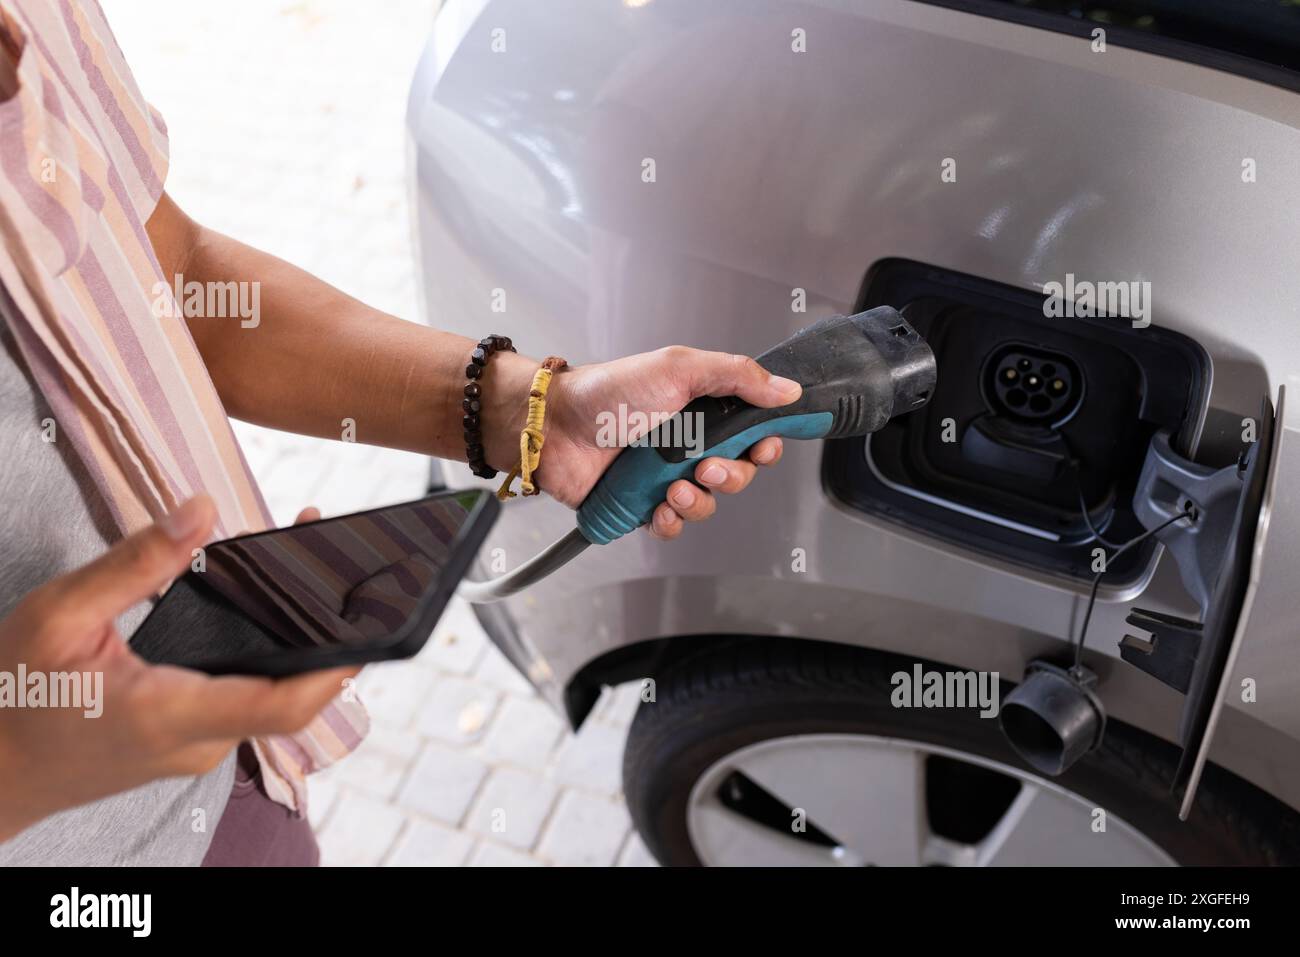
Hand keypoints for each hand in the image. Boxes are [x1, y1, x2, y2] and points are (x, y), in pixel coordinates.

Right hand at [0, 496, 356, 841]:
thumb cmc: (13, 695)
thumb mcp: (57, 616)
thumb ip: (134, 564)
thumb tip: (200, 509)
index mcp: (170, 713)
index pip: (283, 705)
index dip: (336, 667)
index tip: (366, 620)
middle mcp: (199, 740)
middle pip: (291, 691)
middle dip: (324, 627)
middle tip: (326, 551)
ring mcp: (201, 747)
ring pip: (272, 693)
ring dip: (297, 636)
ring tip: (302, 561)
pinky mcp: (195, 740)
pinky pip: (248, 697)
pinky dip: (267, 652)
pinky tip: (266, 603)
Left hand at [485, 347, 800, 538]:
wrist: (555, 426)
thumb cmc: (609, 391)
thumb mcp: (680, 369)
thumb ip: (737, 376)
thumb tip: (786, 389)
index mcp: (702, 411)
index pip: (752, 433)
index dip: (764, 445)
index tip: (763, 446)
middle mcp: (687, 445)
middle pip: (736, 473)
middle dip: (730, 476)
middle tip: (705, 467)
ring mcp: (664, 477)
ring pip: (707, 504)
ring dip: (699, 501)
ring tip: (672, 488)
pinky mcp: (641, 505)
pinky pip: (673, 526)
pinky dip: (671, 523)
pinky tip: (659, 510)